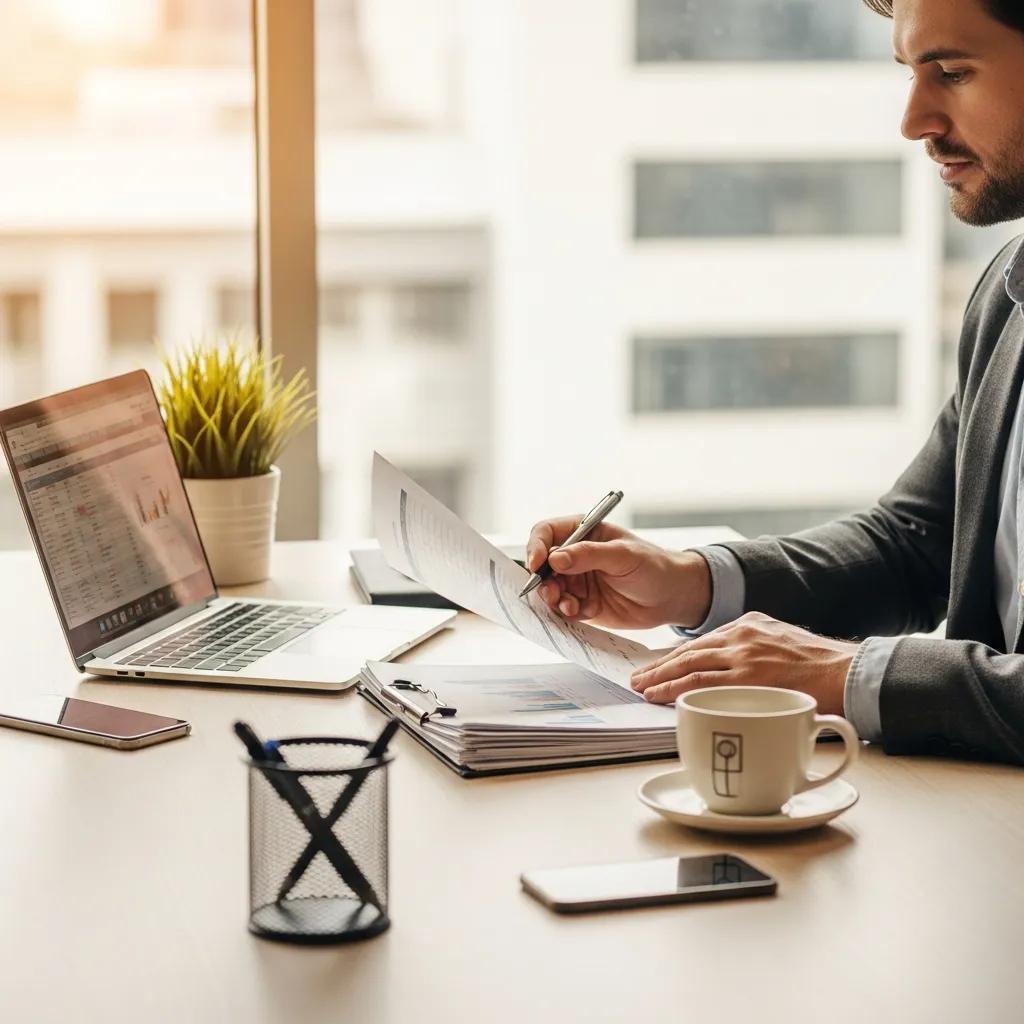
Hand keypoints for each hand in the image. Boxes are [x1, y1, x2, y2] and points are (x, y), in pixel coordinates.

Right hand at [525, 516, 711, 629]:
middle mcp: (576, 555)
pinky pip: (563, 608)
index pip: (547, 532)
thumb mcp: (623, 555)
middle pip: (542, 564)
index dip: (536, 546)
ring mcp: (578, 580)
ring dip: (554, 598)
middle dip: (543, 580)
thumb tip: (555, 559)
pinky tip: (582, 611)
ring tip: (570, 605)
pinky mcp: (583, 603)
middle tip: (552, 592)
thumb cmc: (655, 566)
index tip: (536, 564)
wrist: (672, 598)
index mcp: (583, 532)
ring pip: (550, 589)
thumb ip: (589, 555)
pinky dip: (567, 612)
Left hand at [630, 611, 858, 715]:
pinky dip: (675, 689)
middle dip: (659, 666)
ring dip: (659, 678)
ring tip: (641, 688)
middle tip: (638, 677)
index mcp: (750, 625)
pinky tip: (658, 696)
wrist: (851, 672)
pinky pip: (701, 683)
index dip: (675, 655)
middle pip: (689, 651)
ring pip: (688, 665)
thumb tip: (734, 672)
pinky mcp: (748, 677)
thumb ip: (756, 651)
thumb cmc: (822, 667)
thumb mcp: (783, 643)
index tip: (658, 664)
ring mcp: (744, 656)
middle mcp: (742, 635)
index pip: (702, 641)